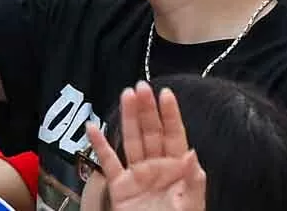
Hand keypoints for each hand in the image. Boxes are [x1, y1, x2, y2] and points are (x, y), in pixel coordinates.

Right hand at [86, 83, 209, 210]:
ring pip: (132, 140)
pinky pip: (109, 163)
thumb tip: (192, 154)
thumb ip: (193, 180)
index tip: (166, 93)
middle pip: (151, 132)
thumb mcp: (190, 203)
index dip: (170, 114)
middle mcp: (157, 166)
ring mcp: (137, 174)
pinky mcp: (120, 187)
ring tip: (126, 94)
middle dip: (147, 109)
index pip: (174, 134)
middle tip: (141, 87)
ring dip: (128, 118)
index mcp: (177, 167)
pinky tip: (93, 127)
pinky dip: (100, 145)